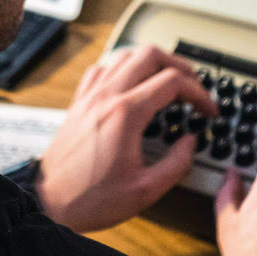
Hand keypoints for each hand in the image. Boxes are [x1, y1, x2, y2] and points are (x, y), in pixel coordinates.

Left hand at [35, 44, 216, 231]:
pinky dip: (123, 67)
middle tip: (194, 85)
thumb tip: (190, 142)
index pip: (172, 82)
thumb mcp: (145, 191)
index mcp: (125, 114)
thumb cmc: (90, 198)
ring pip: (126, 55)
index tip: (207, 110)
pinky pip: (103, 67)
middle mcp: (106, 97)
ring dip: (152, 61)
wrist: (49, 200)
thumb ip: (176, 164)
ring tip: (168, 79)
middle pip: (150, 54)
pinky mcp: (80, 101)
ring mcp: (90, 95)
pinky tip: (132, 82)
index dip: (199, 93)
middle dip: (180, 65)